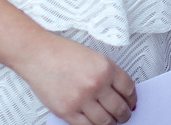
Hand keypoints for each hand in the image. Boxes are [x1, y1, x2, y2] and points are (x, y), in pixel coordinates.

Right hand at [17, 33, 136, 124]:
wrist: (37, 54)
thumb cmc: (61, 53)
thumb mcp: (92, 56)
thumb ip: (106, 74)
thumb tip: (118, 92)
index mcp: (105, 68)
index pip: (128, 89)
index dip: (132, 98)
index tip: (131, 102)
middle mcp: (96, 84)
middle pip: (119, 108)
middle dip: (124, 114)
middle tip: (124, 115)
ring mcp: (82, 99)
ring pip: (105, 121)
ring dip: (111, 123)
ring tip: (110, 121)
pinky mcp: (67, 111)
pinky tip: (94, 123)